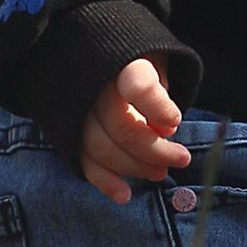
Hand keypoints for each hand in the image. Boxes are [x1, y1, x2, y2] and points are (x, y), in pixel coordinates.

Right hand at [80, 56, 190, 202]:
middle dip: (155, 150)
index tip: (175, 121)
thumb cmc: (132, 59)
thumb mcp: (151, 60)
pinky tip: (125, 194)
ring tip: (161, 172)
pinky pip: (84, 161)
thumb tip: (165, 131)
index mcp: (118, 61)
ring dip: (135, 167)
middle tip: (180, 158)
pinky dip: (105, 181)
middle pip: (123, 127)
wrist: (88, 51)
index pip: (138, 86)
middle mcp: (92, 86)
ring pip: (103, 149)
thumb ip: (159, 92)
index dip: (159, 109)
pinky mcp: (66, 132)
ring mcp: (75, 110)